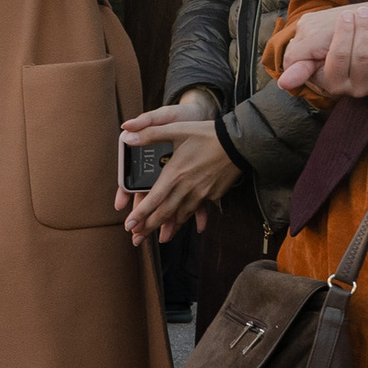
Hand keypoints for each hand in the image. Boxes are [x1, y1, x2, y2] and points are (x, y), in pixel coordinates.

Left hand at [116, 98, 237, 244]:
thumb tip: (126, 134)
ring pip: (181, 215)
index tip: (129, 225)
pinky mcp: (213, 195)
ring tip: (159, 237)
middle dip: (149, 227)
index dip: (140, 214)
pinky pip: (197, 210)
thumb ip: (150, 133)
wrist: (240, 143)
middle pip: (165, 213)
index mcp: (175, 174)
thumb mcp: (176, 129)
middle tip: (137, 238)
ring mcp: (202, 193)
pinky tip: (184, 225)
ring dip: (169, 228)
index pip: (153, 199)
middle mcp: (187, 188)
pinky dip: (188, 219)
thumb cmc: (207, 134)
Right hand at [277, 4, 367, 97]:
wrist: (360, 42)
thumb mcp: (309, 52)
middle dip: (363, 30)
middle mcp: (352, 87)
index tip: (346, 15)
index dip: (343, 36)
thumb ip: (299, 63)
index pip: (337, 58)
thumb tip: (284, 83)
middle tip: (363, 11)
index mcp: (331, 81)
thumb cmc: (330, 43)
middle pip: (361, 57)